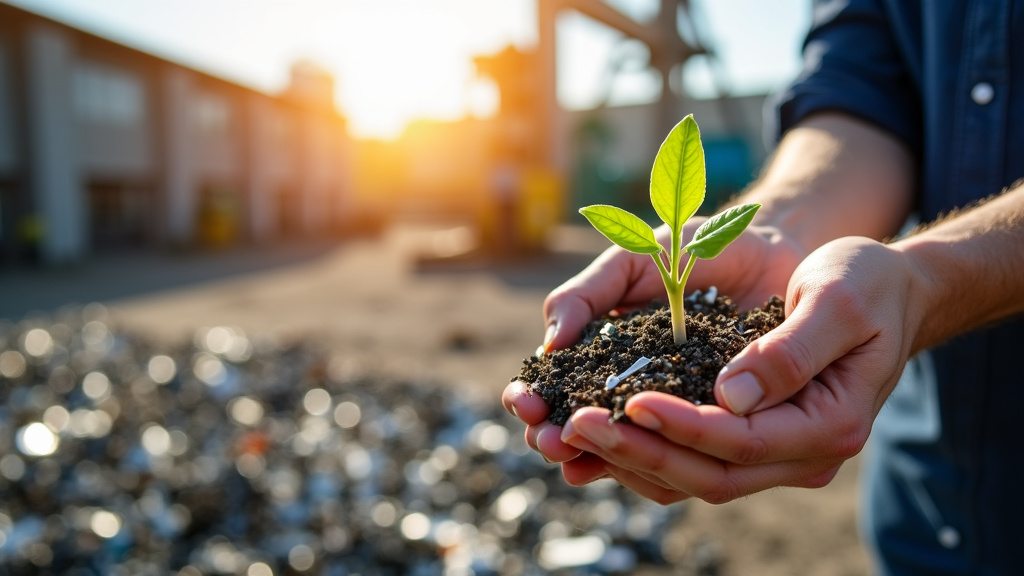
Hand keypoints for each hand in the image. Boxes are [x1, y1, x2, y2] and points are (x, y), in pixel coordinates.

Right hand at [502, 221, 806, 483]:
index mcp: (598, 350)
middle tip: (549, 440)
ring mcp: (670, 409)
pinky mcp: (714, 422)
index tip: (526, 401)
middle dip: (555, 437)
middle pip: (579, 425)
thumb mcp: (633, 260)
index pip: (553, 383)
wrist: (769, 249)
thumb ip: (587, 294)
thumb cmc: (692, 249)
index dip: (532, 396)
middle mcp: (628, 386)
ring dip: (596, 458)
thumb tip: (550, 344)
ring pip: (625, 446)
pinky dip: (658, 463)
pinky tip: (639, 468)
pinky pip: (683, 449)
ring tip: (576, 461)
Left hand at [552, 236, 925, 502]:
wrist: (878, 286)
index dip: (682, 427)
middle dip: (637, 452)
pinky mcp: (747, 436)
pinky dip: (639, 451)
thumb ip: (790, 351)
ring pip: (690, 478)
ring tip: (564, 436)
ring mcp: (773, 452)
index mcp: (830, 423)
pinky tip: (590, 438)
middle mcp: (801, 452)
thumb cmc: (863, 282)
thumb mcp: (837, 299)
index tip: (629, 401)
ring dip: (625, 460)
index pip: (742, 441)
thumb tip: (731, 398)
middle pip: (708, 474)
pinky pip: (688, 459)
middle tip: (572, 426)